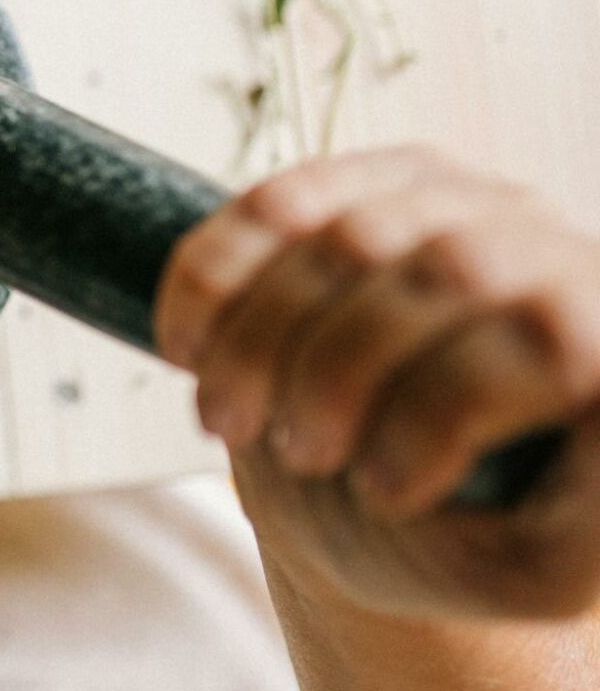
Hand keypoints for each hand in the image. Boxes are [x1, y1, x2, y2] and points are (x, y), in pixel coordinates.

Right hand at [155, 146, 599, 619]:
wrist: (392, 495)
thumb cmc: (466, 539)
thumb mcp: (527, 562)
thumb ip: (566, 521)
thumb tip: (554, 408)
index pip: (550, 335)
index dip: (443, 406)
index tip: (381, 492)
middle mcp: (561, 255)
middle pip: (445, 271)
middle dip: (333, 371)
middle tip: (293, 456)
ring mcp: (470, 205)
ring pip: (349, 231)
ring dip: (258, 335)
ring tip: (225, 421)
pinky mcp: (377, 183)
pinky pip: (277, 200)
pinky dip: (211, 275)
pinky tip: (184, 348)